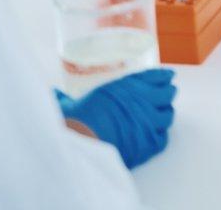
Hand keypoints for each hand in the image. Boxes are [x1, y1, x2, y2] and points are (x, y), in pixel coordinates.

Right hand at [56, 68, 175, 168]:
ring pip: (168, 116)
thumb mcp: (72, 103)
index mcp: (129, 85)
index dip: (164, 77)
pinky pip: (163, 139)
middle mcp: (144, 100)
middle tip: (164, 97)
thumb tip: (51, 94)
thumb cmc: (77, 119)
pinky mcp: (150, 143)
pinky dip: (159, 137)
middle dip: (166, 95)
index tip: (168, 76)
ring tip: (160, 116)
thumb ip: (66, 98)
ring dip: (164, 115)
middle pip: (168, 94)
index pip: (157, 76)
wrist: (83, 143)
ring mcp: (150, 122)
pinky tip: (153, 136)